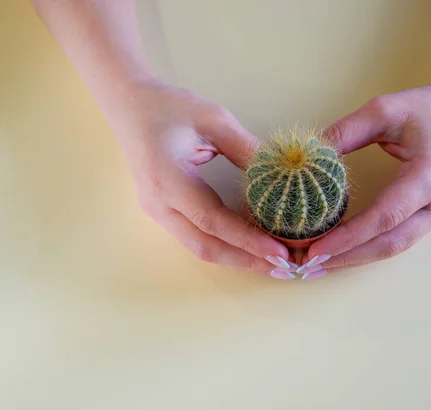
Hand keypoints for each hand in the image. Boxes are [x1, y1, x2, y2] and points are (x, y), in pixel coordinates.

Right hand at [107, 80, 293, 277]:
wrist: (129, 105)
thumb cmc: (169, 107)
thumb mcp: (214, 120)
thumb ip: (247, 149)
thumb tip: (283, 176)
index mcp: (167, 180)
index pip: (212, 220)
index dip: (248, 239)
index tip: (280, 250)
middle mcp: (158, 204)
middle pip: (205, 247)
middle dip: (247, 261)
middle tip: (285, 267)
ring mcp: (157, 212)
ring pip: (200, 248)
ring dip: (237, 259)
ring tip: (272, 263)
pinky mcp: (162, 212)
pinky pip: (196, 237)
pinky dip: (225, 246)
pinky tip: (250, 247)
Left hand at [300, 77, 430, 273]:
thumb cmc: (428, 107)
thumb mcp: (383, 110)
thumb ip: (345, 132)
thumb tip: (308, 158)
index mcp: (430, 175)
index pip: (385, 217)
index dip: (348, 237)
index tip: (315, 248)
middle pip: (391, 243)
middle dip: (349, 257)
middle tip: (311, 263)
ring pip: (397, 246)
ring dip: (359, 257)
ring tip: (322, 261)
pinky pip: (402, 237)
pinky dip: (372, 246)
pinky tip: (347, 249)